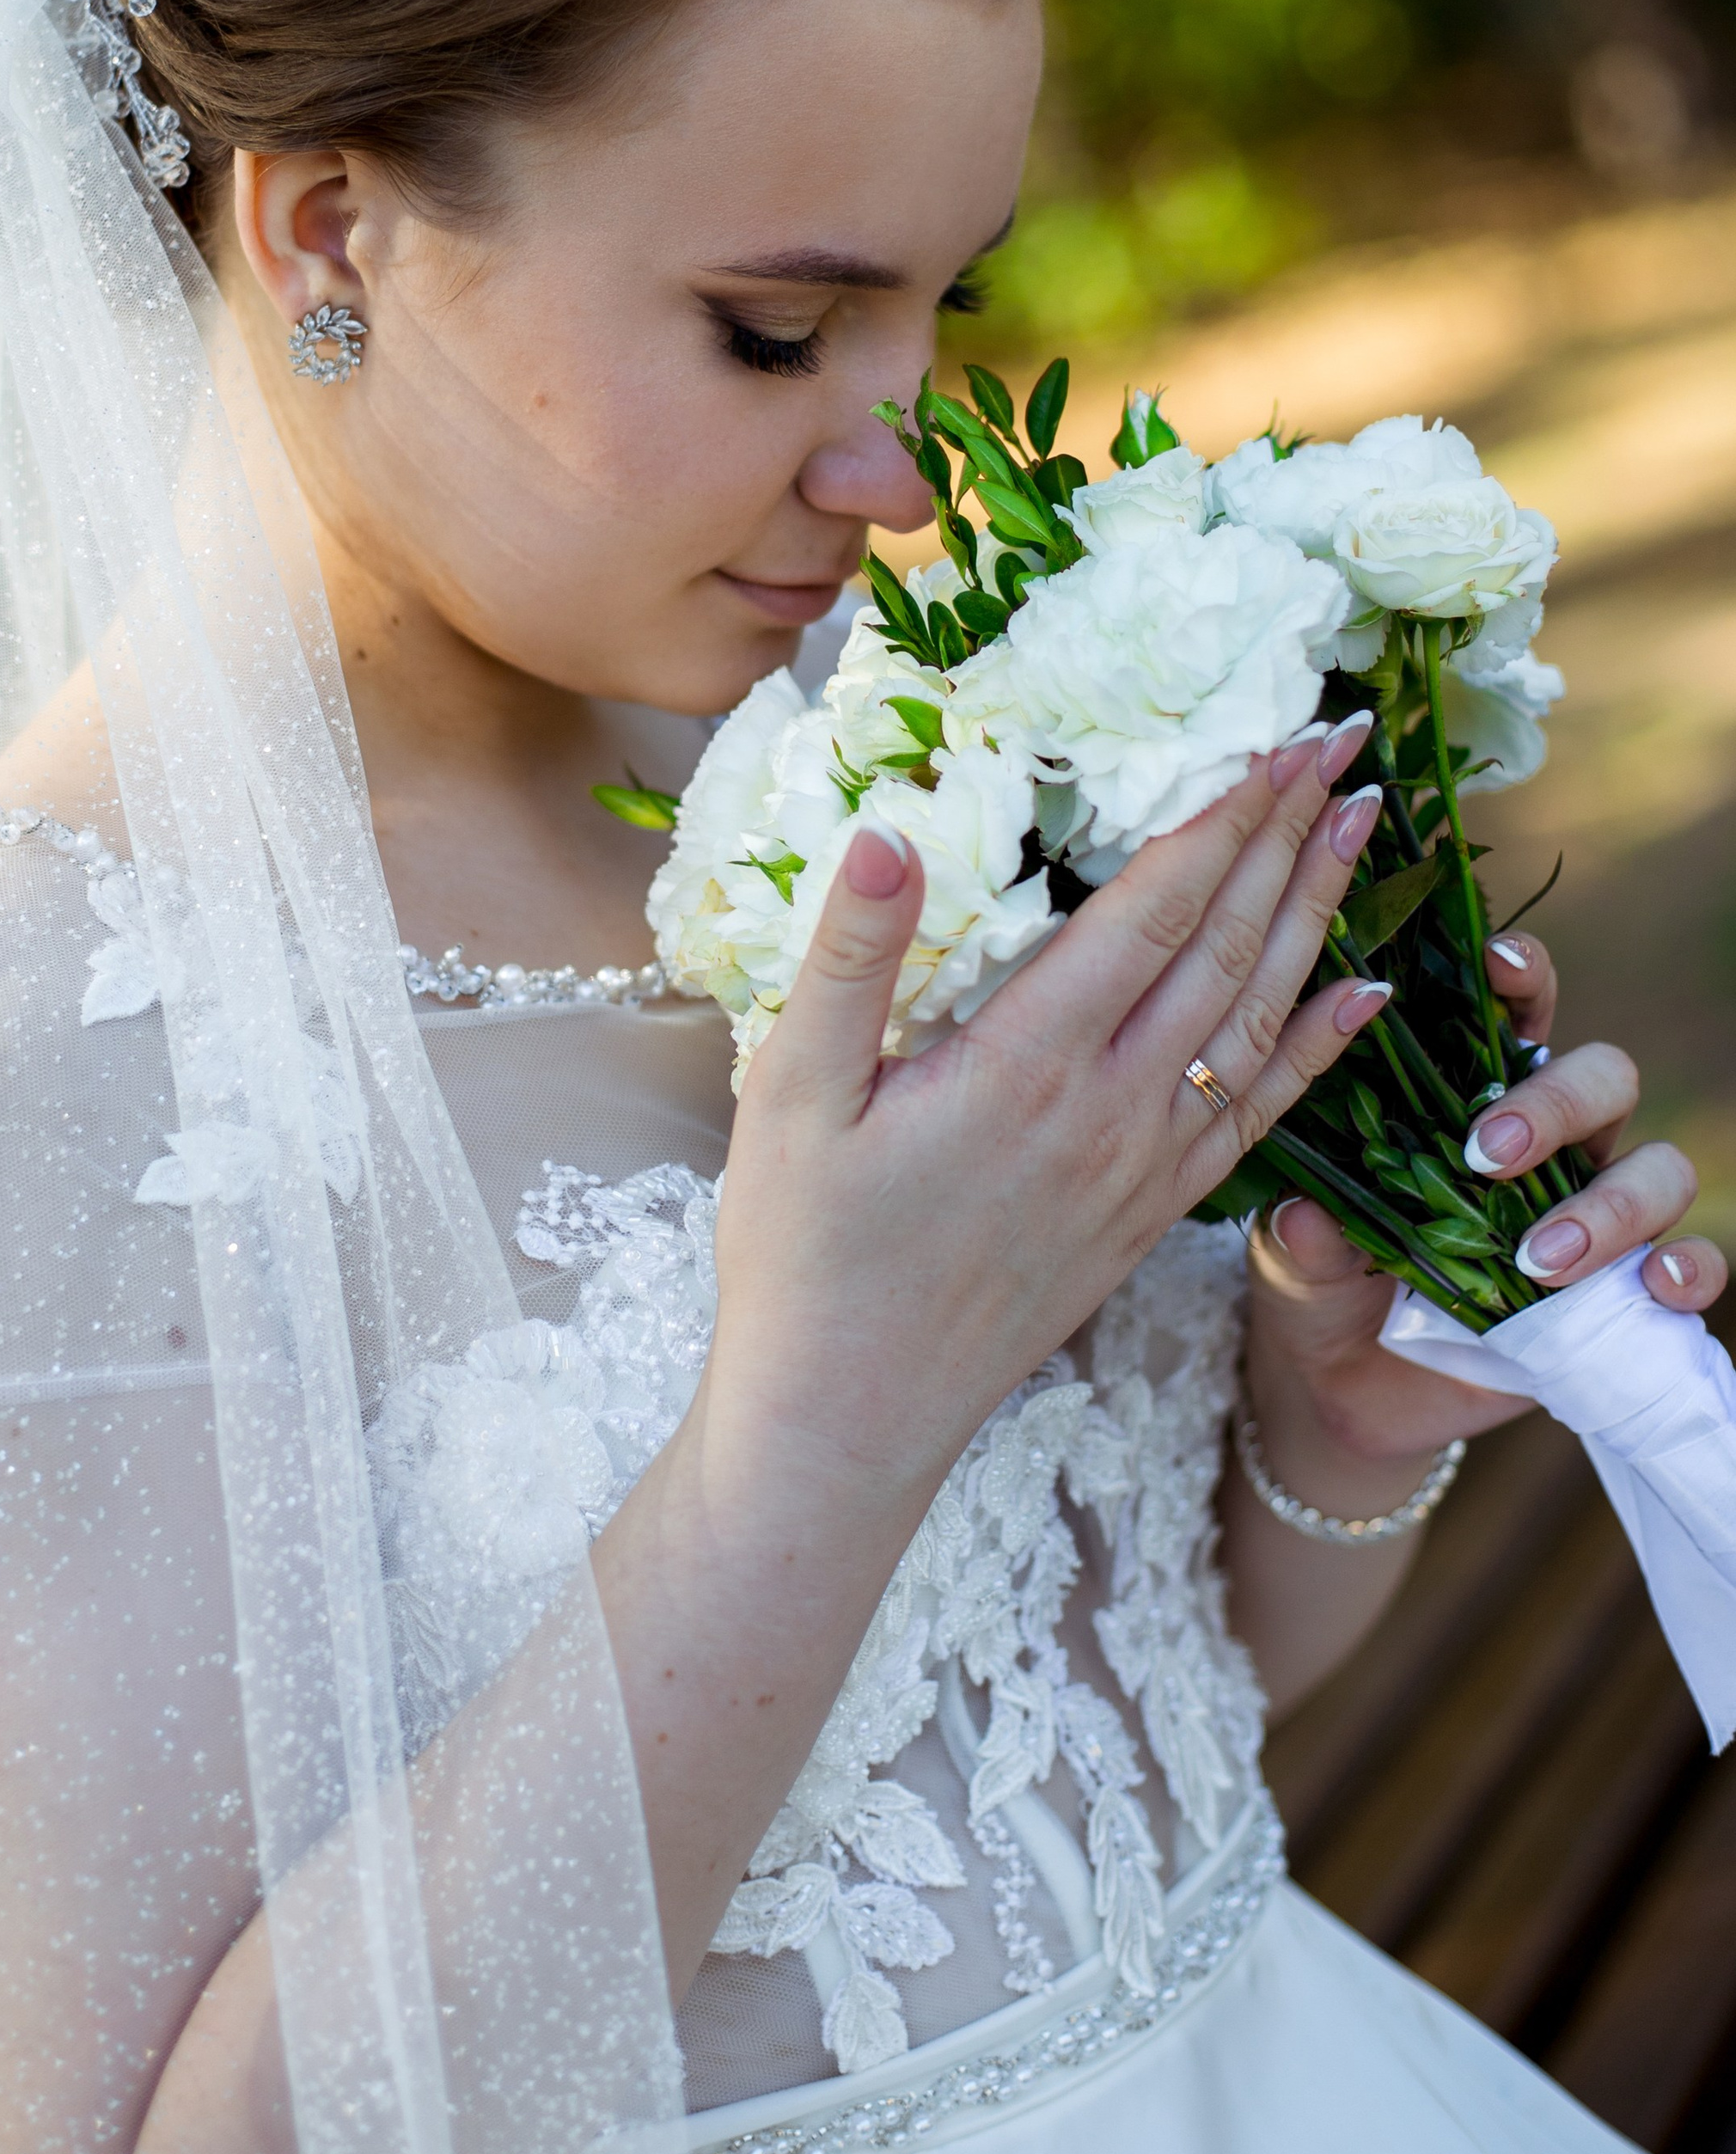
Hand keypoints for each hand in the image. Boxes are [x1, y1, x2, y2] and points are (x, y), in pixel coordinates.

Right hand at [710, 715, 1393, 1503]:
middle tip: (1345, 744)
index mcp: (1025, 1068)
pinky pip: (1257, 1112)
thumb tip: (888, 834)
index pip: (1152, 912)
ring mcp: (1141, 1169)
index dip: (1220, 816)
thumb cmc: (803, 1255)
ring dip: (1318, 915)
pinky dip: (1319, 1044)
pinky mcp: (1148, 1216)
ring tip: (1364, 828)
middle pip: (1227, 948)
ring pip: (1259, 1020)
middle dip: (1288, 837)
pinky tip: (1361, 994)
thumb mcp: (788, 1095)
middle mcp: (1109, 1113)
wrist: (847, 1419)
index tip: (1276, 733)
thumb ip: (849, 961)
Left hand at [1247, 929, 1727, 1478]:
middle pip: (1603, 1077)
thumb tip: (1307, 1216)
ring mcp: (1596, 1216)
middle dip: (1555, 1103)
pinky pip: (1693, 1265)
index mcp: (1470, 1099)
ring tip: (1535, 1259)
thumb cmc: (1318, 1290)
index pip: (1514, 1011)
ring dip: (1612, 1204)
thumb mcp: (1290, 1260)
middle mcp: (1551, 1145)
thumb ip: (1302, 1234)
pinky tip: (1651, 1286)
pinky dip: (1688, 1269)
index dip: (1520, 974)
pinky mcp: (1622, 1296)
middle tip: (1486, 1153)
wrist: (1341, 1392)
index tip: (1493, 962)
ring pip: (1658, 1167)